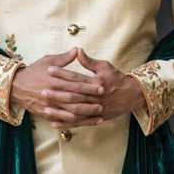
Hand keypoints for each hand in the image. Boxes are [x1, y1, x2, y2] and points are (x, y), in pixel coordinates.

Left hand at [11, 47, 144, 129]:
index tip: (49, 70)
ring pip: (74, 110)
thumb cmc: (116, 79)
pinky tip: (54, 123)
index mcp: (96, 82)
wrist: (131, 96)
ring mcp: (95, 108)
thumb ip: (89, 61)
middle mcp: (95, 96)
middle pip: (73, 94)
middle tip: (42, 90)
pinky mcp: (95, 117)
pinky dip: (66, 123)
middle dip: (57, 93)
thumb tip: (77, 50)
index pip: (76, 77)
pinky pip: (79, 122)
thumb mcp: (105, 66)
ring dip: (60, 110)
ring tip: (45, 108)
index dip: (62, 73)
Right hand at [11, 47, 103, 127]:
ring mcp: (49, 106)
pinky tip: (85, 123)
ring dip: (85, 114)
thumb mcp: (47, 60)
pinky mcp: (46, 114)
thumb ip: (64, 58)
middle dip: (90, 101)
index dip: (89, 86)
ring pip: (70, 113)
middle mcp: (52, 94)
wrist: (15, 86)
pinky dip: (74, 123)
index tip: (101, 87)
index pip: (75, 84)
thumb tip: (77, 50)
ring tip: (98, 114)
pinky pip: (62, 121)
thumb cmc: (33, 72)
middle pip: (74, 100)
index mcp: (54, 80)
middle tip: (103, 102)